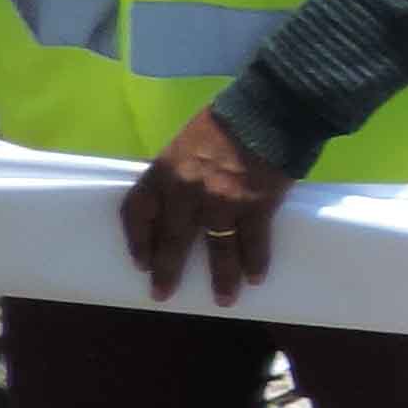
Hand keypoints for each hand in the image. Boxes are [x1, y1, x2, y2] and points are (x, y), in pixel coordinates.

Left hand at [121, 109, 292, 303]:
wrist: (270, 109)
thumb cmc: (228, 121)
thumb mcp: (187, 142)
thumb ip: (180, 171)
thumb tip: (181, 200)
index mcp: (164, 170)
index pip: (138, 211)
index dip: (138, 240)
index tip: (141, 262)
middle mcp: (187, 190)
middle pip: (172, 239)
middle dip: (168, 270)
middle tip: (163, 293)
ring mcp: (222, 200)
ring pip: (216, 248)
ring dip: (220, 277)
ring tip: (223, 299)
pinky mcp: (256, 205)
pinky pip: (252, 242)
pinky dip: (254, 262)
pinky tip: (255, 277)